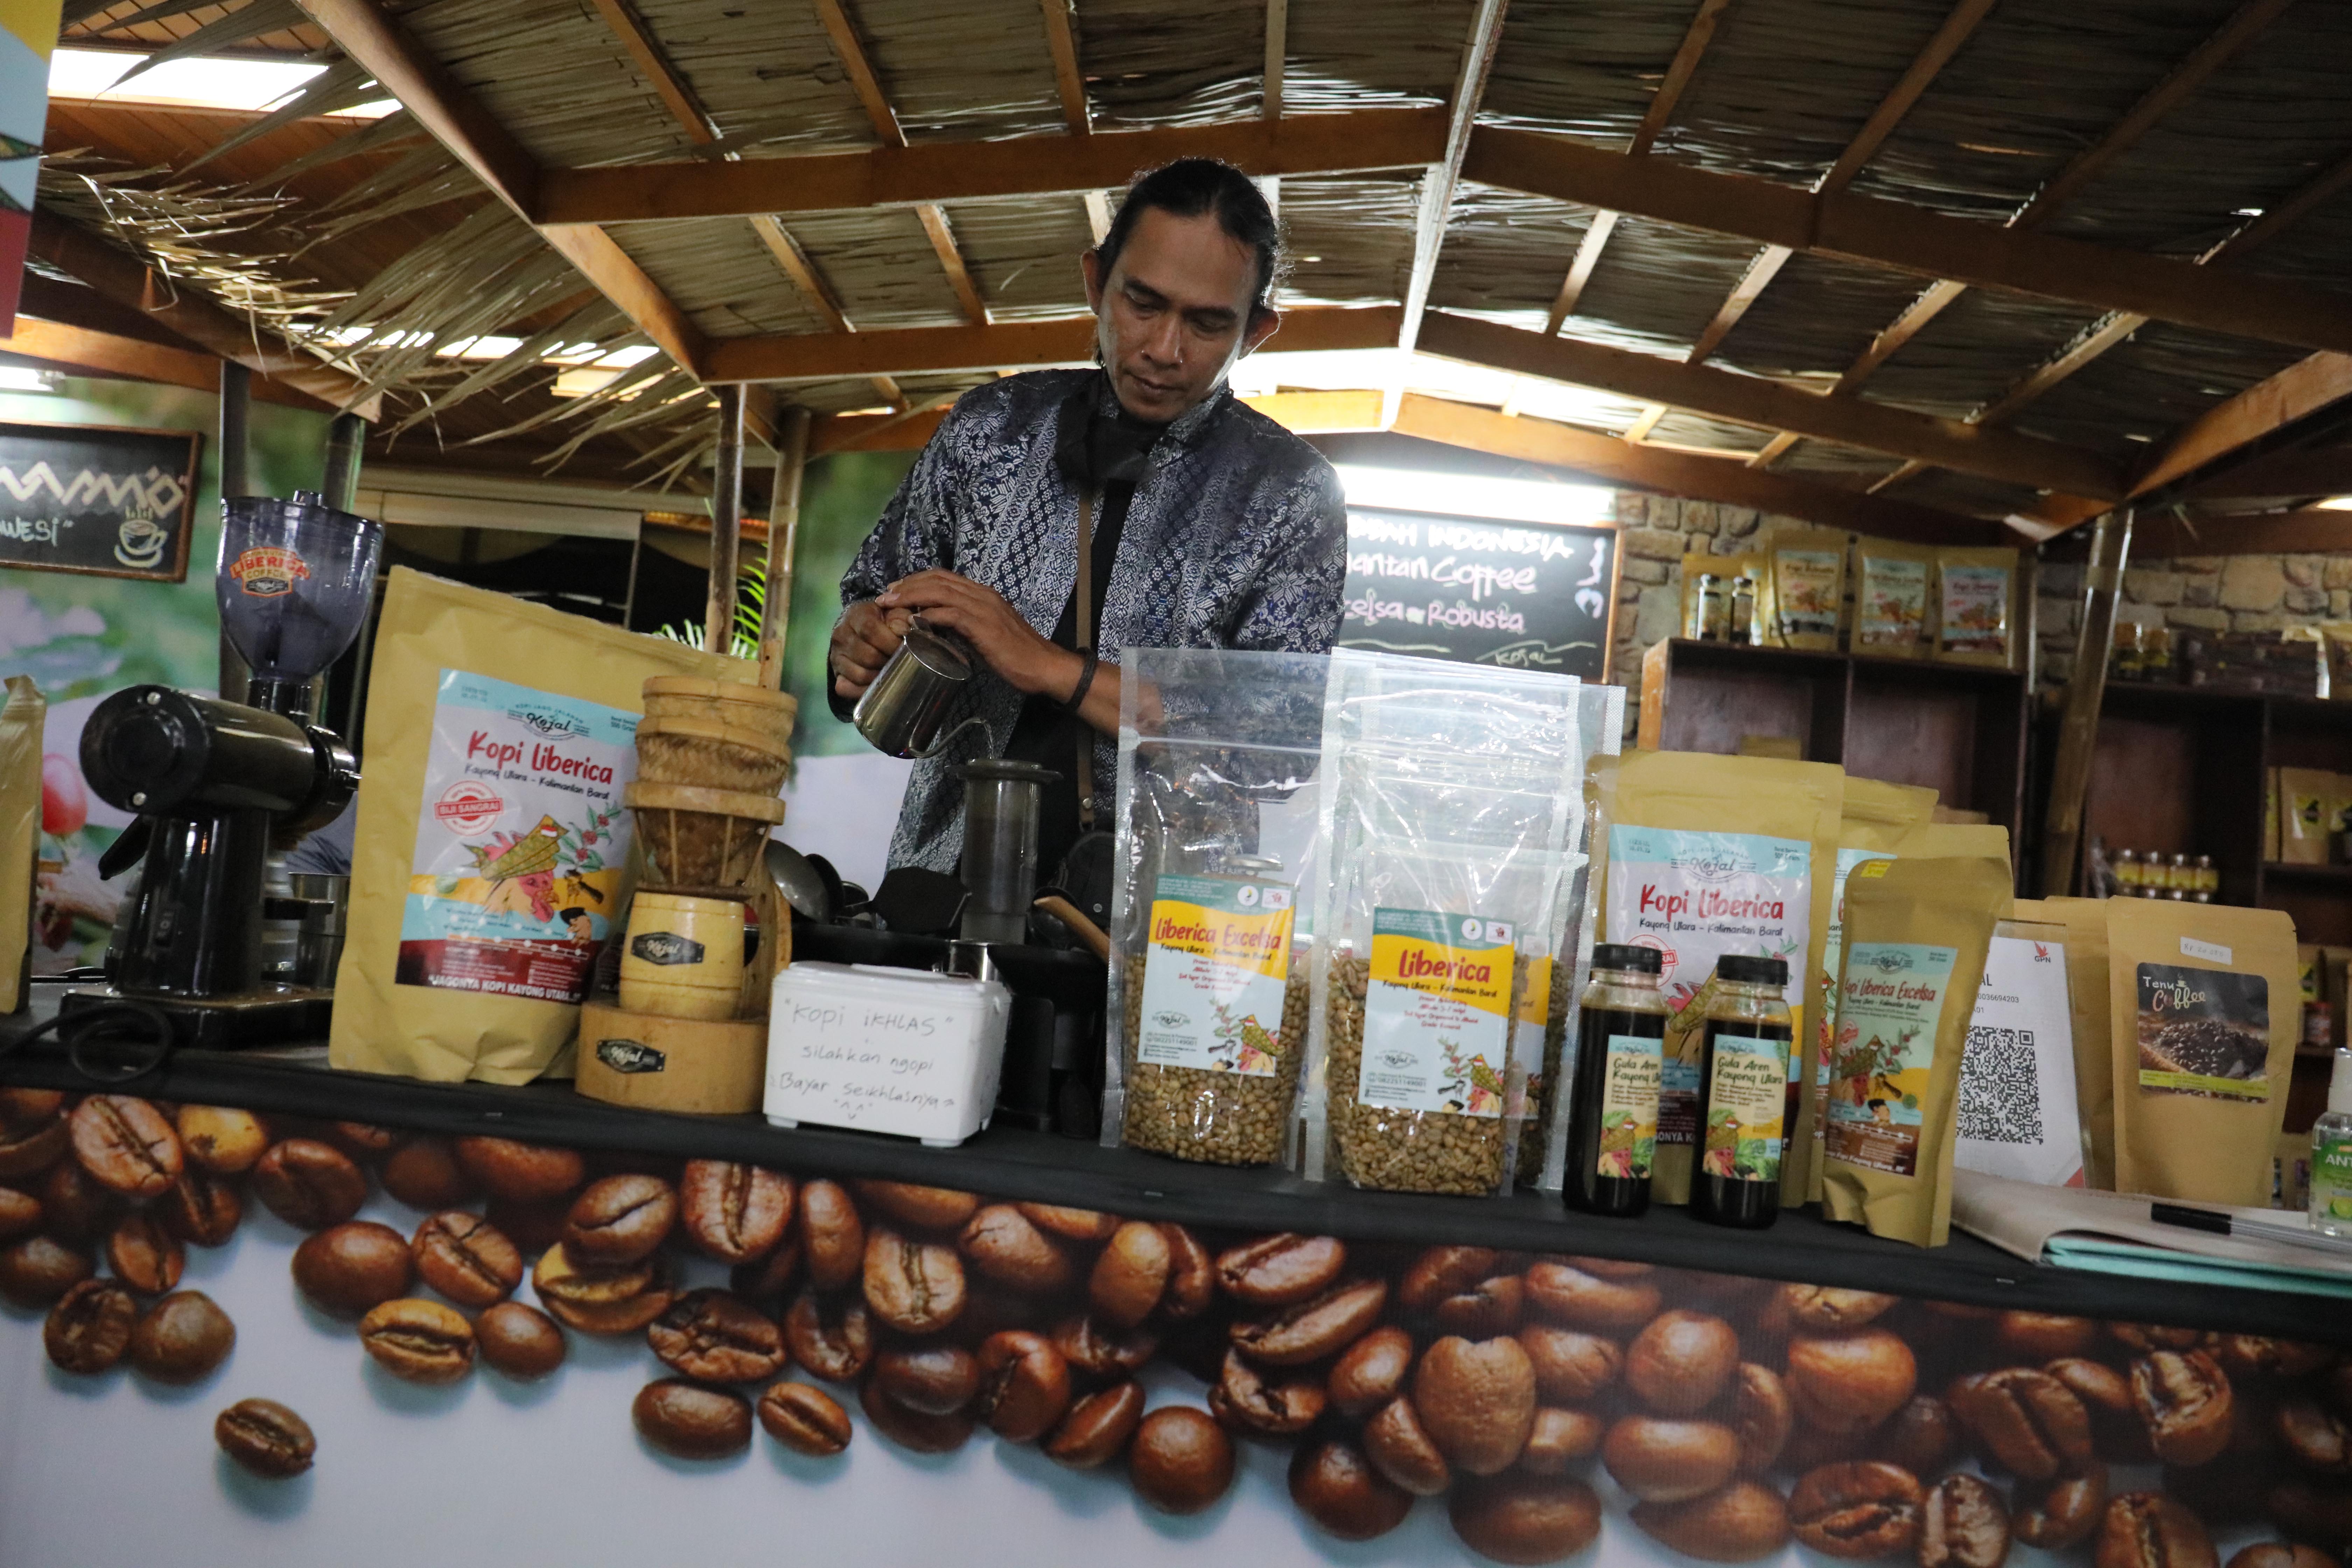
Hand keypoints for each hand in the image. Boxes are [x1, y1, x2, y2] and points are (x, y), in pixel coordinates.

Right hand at [829, 600, 908, 699]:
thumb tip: (905, 631)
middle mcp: (840, 635)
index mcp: (855, 616)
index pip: (870, 630)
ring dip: (880, 678)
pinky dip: (863, 691)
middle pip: (867, 656)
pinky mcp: (835, 673)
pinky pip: (845, 688)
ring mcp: (835, 656)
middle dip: (889, 662)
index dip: (890, 643)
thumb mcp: (893, 612)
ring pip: (860, 675)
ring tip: (893, 673)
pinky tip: (877, 684)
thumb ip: (901, 619)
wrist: (859, 627)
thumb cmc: (882, 620)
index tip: (908, 649)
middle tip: (903, 663)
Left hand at [879, 569, 1074, 698]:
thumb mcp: (986, 633)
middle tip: (885, 596)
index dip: (917, 580)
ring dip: (912, 596)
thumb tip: (938, 627)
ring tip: (891, 604)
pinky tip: (914, 622)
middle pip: (937, 579)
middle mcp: (982, 595)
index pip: (944, 577)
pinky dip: (930, 616)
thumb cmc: (1016, 654)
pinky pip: (951, 614)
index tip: (896, 591)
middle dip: (908, 585)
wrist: (1043, 666)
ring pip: (940, 592)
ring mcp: (983, 608)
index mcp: (983, 594)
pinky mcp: (983, 626)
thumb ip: (965, 625)